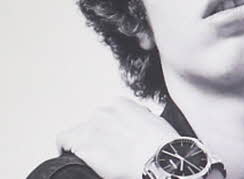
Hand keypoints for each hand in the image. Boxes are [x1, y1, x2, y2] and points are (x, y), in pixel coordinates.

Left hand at [57, 97, 178, 178]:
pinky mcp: (83, 145)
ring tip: (84, 158)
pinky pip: (63, 142)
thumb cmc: (161, 144)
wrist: (159, 159)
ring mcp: (92, 128)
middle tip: (102, 153)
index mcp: (121, 104)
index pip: (104, 114)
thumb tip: (134, 128)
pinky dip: (64, 150)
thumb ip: (137, 119)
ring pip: (74, 133)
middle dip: (93, 138)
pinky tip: (69, 159)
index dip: (106, 129)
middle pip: (89, 124)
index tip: (109, 140)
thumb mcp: (153, 121)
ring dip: (78, 144)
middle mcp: (104, 112)